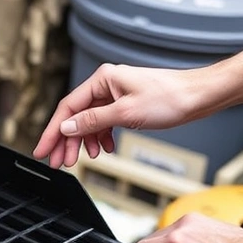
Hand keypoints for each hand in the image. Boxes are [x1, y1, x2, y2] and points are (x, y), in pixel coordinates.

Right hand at [33, 63, 209, 168]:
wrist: (199, 97)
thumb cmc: (170, 98)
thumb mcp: (125, 113)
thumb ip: (93, 121)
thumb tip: (67, 128)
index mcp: (102, 79)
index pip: (68, 108)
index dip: (53, 131)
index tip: (44, 150)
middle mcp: (107, 85)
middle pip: (76, 116)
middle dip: (67, 141)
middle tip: (60, 162)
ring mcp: (117, 95)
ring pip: (90, 121)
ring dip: (85, 142)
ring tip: (84, 159)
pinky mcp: (127, 105)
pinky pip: (105, 123)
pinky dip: (103, 138)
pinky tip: (106, 149)